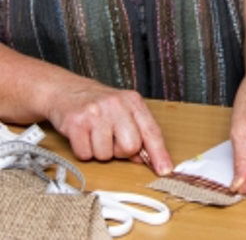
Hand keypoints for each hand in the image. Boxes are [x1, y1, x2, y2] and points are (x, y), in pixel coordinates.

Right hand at [45, 78, 171, 174]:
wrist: (66, 91)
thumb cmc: (99, 105)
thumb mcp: (123, 110)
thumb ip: (137, 131)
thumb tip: (144, 158)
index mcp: (133, 102)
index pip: (152, 131)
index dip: (159, 153)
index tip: (165, 169)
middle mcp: (117, 105)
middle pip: (131, 146)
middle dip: (121, 152)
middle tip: (111, 140)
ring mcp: (96, 113)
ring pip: (106, 155)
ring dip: (100, 151)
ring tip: (95, 134)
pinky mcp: (77, 123)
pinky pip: (85, 154)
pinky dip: (83, 151)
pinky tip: (83, 136)